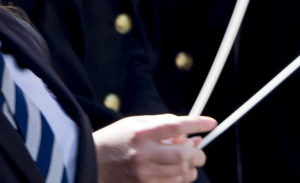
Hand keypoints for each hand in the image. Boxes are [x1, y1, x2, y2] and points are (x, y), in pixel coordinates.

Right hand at [93, 114, 214, 182]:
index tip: (211, 123)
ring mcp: (142, 175)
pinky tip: (174, 172)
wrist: (88, 163)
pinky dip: (179, 178)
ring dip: (190, 167)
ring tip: (185, 161)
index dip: (197, 123)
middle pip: (183, 154)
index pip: (175, 126)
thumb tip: (189, 133)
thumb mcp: (134, 124)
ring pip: (181, 173)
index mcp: (140, 133)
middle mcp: (141, 155)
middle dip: (196, 152)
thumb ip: (162, 124)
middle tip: (196, 150)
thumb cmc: (115, 140)